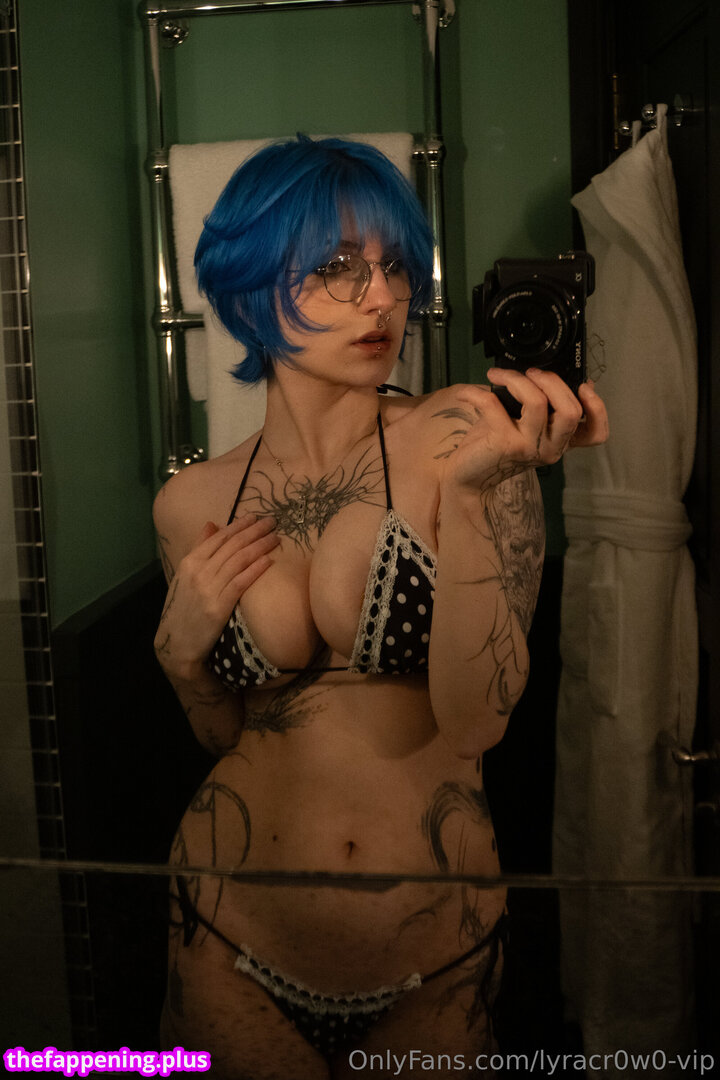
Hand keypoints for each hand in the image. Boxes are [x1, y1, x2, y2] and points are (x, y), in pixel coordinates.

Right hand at [154, 514, 278, 678]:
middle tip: (272, 521)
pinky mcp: (219, 606)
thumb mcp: (185, 575)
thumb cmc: (182, 608)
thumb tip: (211, 524)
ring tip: (275, 537)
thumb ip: (199, 549)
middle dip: (254, 531)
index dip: (238, 525)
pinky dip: (255, 569)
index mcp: (189, 561)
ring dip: (259, 546)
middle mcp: (199, 571)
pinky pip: (240, 582)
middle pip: (232, 546)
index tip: (255, 517)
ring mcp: (209, 588)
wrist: (176, 642)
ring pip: (239, 560)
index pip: (218, 538)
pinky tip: (268, 560)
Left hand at [446, 368, 608, 493]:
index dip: (598, 408)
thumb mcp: (523, 424)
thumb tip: (546, 374)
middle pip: (571, 411)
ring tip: (498, 375)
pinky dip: (477, 393)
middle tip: (530, 372)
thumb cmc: (495, 444)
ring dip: (516, 380)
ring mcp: (529, 447)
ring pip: (537, 402)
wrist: (468, 476)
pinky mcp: (505, 444)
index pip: (596, 434)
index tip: (584, 386)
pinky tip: (466, 393)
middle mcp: (551, 448)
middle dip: (552, 380)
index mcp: (560, 441)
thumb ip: (540, 406)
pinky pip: (494, 405)